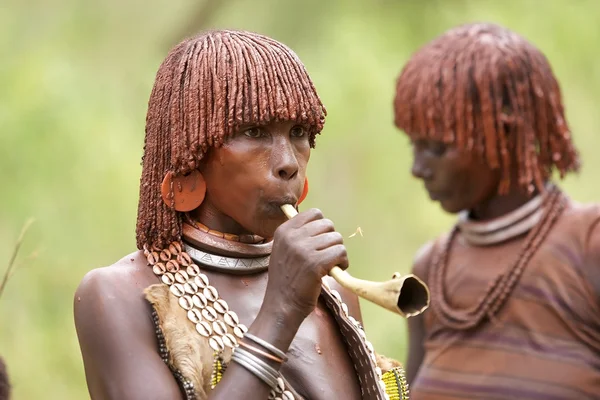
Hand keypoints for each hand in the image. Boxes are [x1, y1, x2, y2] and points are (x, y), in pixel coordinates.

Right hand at [261, 208, 348, 322]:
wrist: (282, 305)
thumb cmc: (286, 280)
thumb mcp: (283, 250)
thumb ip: (297, 235)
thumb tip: (320, 222)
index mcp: (284, 230)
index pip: (314, 213)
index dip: (322, 228)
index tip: (319, 243)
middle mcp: (292, 237)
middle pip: (328, 225)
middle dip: (331, 240)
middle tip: (325, 256)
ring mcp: (304, 249)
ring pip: (337, 238)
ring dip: (337, 253)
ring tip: (328, 266)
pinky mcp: (316, 263)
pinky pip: (341, 252)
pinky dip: (342, 262)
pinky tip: (333, 271)